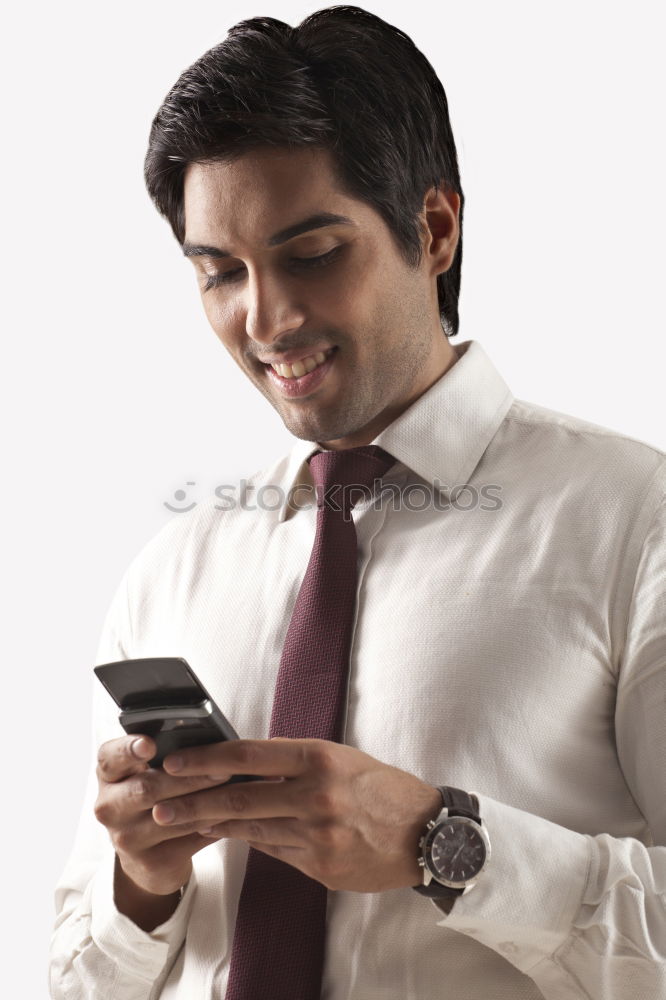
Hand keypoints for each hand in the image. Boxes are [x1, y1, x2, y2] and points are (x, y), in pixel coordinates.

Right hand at [94, 734, 225, 896]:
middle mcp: (109, 806)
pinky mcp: (150, 862)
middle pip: (146, 788)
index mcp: (108, 774)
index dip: (128, 749)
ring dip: (207, 801)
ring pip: (171, 816)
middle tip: (222, 768)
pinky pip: (188, 840)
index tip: (149, 744)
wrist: (147, 856)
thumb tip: (207, 737)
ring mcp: (126, 838)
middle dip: (188, 777)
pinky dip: (214, 824)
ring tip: (236, 788)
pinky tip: (233, 814)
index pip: (110, 757)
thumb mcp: (148, 772)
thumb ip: (166, 753)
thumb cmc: (154, 797)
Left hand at [155, 738, 441, 892]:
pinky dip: (250, 841)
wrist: (425, 832)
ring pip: (251, 829)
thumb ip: (293, 762)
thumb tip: (241, 764)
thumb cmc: (379, 787)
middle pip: (240, 797)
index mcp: (320, 759)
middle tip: (160, 804)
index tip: (175, 762)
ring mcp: (318, 836)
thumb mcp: (339, 758)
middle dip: (193, 801)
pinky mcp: (320, 867)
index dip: (206, 759)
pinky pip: (274, 851)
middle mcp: (316, 796)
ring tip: (185, 820)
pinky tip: (231, 834)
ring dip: (214, 824)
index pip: (249, 755)